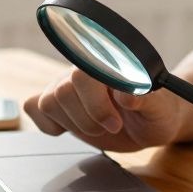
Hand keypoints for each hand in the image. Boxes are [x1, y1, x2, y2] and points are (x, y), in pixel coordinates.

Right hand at [24, 67, 185, 151]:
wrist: (150, 122)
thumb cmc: (157, 111)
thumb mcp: (160, 108)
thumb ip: (146, 98)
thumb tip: (128, 94)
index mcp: (108, 64)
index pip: (82, 73)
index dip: (96, 103)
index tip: (115, 122)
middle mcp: (83, 70)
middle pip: (62, 90)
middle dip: (88, 118)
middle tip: (113, 126)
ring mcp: (66, 86)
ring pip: (46, 102)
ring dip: (73, 124)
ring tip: (98, 127)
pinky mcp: (56, 105)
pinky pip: (33, 108)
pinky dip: (48, 125)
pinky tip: (73, 127)